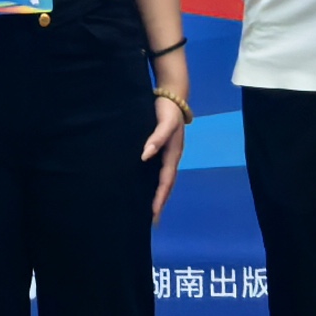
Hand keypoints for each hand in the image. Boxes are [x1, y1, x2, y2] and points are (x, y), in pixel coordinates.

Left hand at [140, 93, 190, 221]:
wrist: (172, 94)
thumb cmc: (168, 109)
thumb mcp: (165, 121)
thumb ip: (157, 137)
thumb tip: (145, 156)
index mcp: (173, 154)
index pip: (166, 181)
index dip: (159, 197)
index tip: (153, 213)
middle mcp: (170, 157)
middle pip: (165, 185)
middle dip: (159, 202)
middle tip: (151, 221)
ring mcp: (166, 154)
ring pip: (161, 179)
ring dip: (156, 194)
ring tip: (147, 211)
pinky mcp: (160, 149)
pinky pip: (156, 171)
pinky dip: (151, 182)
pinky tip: (142, 187)